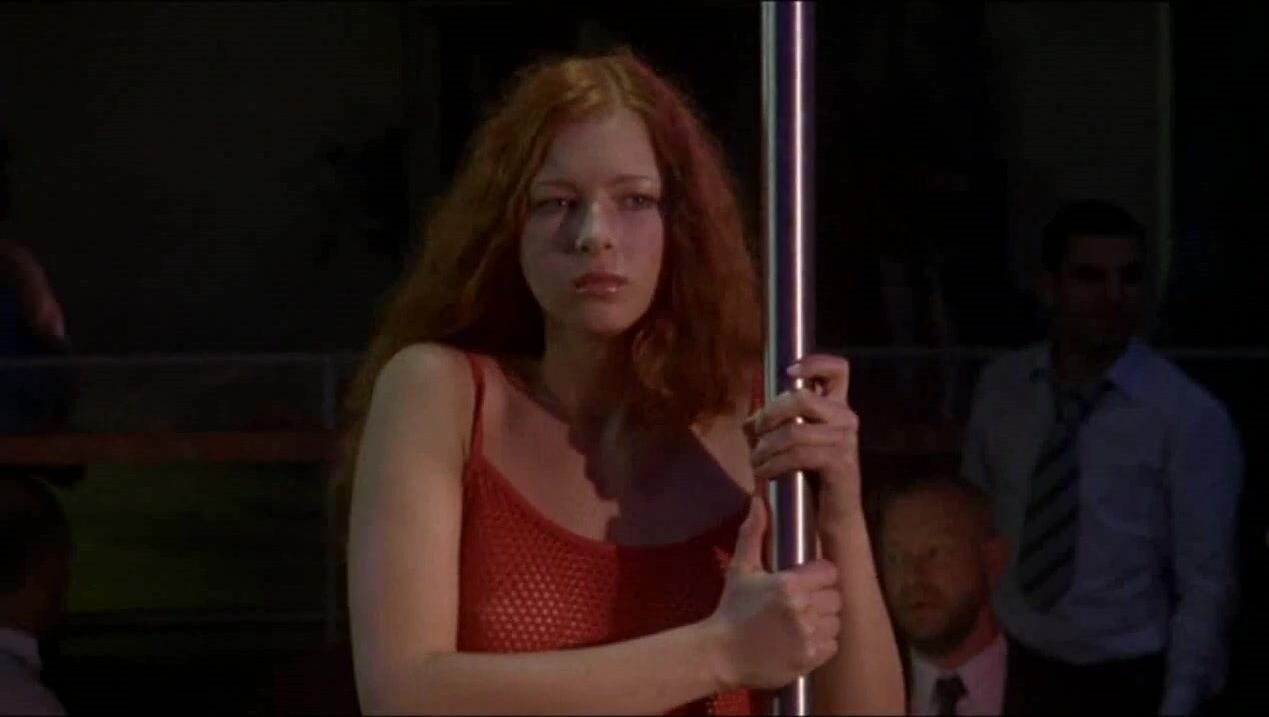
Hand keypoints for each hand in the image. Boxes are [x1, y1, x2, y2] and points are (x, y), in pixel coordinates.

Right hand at [704, 497, 840, 690]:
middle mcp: (804, 609)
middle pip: (836, 597)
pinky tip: (801, 641)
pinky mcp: (811, 659)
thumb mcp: (741, 569)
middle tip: (802, 603)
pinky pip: (833, 645)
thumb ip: (754, 533)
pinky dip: (821, 643)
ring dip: (823, 621)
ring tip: (802, 622)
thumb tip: (759, 500)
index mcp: (790, 584)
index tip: (806, 581)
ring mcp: (809, 636)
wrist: (721, 654)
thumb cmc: (732, 609)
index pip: (830, 571)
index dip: (820, 575)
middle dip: (822, 598)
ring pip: (836, 621)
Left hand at [744, 354, 861, 526]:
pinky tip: (764, 473)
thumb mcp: (785, 445)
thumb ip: (769, 427)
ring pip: (794, 430)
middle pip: (802, 397)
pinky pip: (799, 455)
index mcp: (836, 406)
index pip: (838, 369)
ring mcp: (845, 439)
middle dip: (770, 414)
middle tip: (756, 433)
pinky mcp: (840, 462)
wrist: (833, 516)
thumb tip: (750, 420)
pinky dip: (774, 464)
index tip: (788, 373)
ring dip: (766, 447)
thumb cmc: (809, 476)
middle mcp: (845, 417)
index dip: (814, 363)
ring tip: (755, 462)